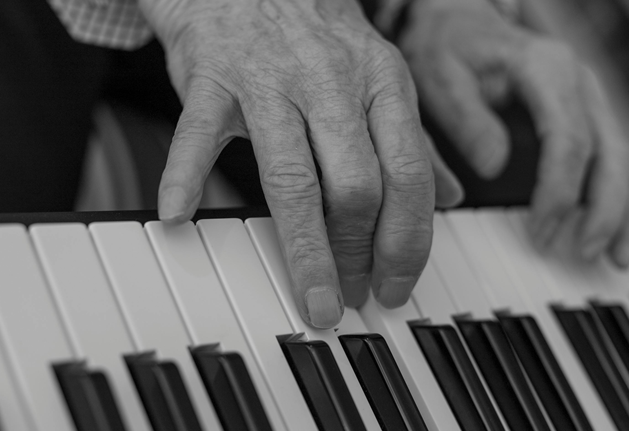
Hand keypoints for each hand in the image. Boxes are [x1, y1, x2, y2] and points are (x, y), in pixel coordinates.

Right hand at [139, 0, 462, 327]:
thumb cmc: (314, 34)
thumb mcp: (379, 74)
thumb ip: (413, 138)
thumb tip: (450, 197)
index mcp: (381, 81)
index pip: (407, 175)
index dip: (406, 241)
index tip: (396, 285)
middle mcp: (330, 82)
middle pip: (356, 186)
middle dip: (360, 255)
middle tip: (352, 297)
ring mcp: (268, 80)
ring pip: (291, 177)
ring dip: (306, 249)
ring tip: (314, 297)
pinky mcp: (212, 78)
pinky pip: (198, 134)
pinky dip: (184, 176)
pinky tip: (179, 216)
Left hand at [400, 0, 628, 266]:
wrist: (456, 19)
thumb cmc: (445, 45)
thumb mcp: (439, 74)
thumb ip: (465, 120)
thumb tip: (493, 165)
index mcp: (546, 70)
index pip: (569, 140)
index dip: (559, 192)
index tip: (540, 232)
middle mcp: (578, 83)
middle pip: (611, 153)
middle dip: (604, 210)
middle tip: (584, 253)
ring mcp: (588, 99)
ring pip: (624, 158)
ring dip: (623, 210)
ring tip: (611, 256)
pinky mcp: (585, 114)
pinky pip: (616, 158)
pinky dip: (623, 196)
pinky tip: (622, 230)